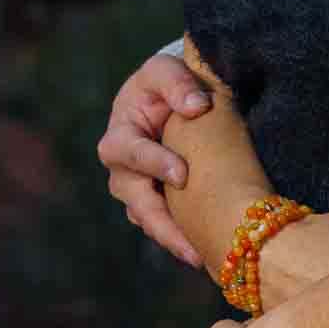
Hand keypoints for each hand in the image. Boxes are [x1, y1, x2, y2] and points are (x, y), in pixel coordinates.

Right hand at [99, 50, 211, 266]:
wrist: (174, 100)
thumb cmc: (166, 83)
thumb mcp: (166, 71)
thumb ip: (177, 82)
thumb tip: (195, 107)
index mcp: (120, 135)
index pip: (130, 152)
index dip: (153, 163)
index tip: (182, 174)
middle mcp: (123, 170)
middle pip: (135, 200)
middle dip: (162, 221)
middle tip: (189, 241)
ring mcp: (138, 191)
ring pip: (149, 220)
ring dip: (173, 238)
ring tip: (200, 256)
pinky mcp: (156, 205)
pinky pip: (166, 227)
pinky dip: (183, 238)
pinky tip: (208, 251)